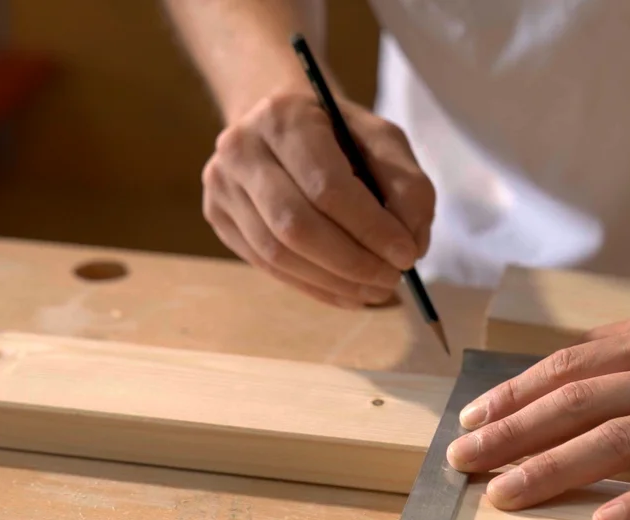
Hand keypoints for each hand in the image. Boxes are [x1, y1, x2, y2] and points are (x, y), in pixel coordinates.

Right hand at [201, 86, 434, 308]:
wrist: (279, 125)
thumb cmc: (338, 134)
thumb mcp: (382, 141)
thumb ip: (407, 186)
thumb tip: (410, 246)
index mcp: (284, 117)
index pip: (326, 186)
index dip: (370, 228)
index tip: (407, 255)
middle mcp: (241, 149)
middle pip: (296, 226)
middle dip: (352, 262)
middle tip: (392, 279)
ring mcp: (222, 186)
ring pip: (277, 254)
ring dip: (334, 282)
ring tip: (375, 291)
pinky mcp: (219, 217)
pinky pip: (268, 267)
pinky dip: (315, 286)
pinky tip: (348, 292)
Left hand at [447, 308, 629, 519]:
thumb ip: (625, 356)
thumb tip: (557, 380)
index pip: (567, 369)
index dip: (513, 396)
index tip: (469, 421)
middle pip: (578, 403)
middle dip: (512, 434)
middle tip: (461, 461)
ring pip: (621, 440)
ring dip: (555, 467)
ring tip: (507, 495)